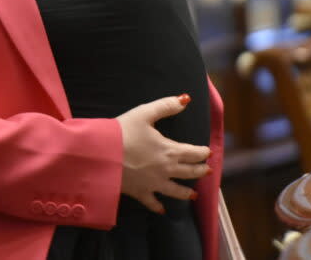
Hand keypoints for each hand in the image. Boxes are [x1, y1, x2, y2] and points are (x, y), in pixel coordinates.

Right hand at [116, 95, 211, 213]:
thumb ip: (166, 106)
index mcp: (170, 150)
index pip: (194, 153)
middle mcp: (166, 170)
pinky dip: (158, 207)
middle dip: (201, 170)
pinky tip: (162, 210)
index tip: (208, 152)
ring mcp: (154, 184)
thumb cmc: (123, 132)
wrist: (102, 155)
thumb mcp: (145, 113)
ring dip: (187, 193)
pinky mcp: (140, 192)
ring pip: (176, 191)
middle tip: (208, 170)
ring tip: (193, 194)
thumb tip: (185, 99)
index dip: (203, 152)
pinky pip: (152, 203)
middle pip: (190, 172)